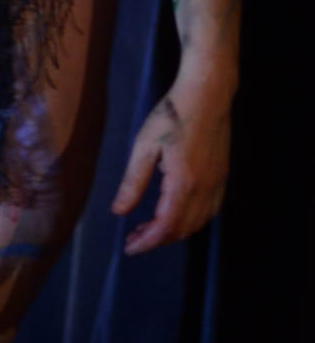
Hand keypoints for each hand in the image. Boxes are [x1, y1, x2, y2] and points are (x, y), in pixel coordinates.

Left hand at [111, 79, 231, 254]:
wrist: (207, 94)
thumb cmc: (172, 114)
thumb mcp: (144, 146)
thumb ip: (133, 182)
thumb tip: (119, 212)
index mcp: (183, 183)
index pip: (165, 227)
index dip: (147, 242)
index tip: (129, 248)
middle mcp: (204, 189)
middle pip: (182, 230)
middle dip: (157, 239)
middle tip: (134, 237)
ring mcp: (217, 184)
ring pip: (197, 223)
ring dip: (174, 231)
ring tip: (149, 227)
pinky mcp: (222, 176)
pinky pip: (210, 211)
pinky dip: (191, 220)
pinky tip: (175, 213)